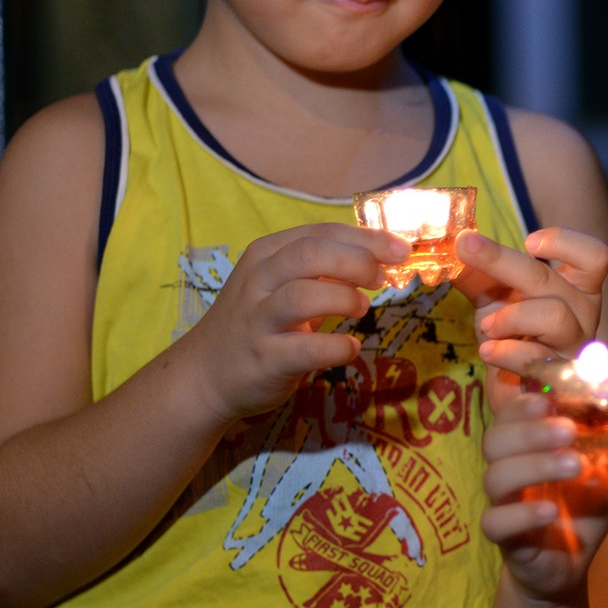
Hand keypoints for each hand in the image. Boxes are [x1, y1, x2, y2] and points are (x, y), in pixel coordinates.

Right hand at [172, 223, 407, 425]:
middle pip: (311, 254)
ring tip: (362, 309)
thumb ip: (322, 268)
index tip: (401, 249)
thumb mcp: (281, 284)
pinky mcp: (264, 358)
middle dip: (358, 261)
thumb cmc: (257, 323)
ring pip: (303, 295)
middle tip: (381, 279)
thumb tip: (380, 256)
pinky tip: (350, 348)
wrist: (205, 374)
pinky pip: (307, 348)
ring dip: (345, 299)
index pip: (320, 232)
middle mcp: (258, 281)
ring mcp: (257, 320)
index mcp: (266, 254)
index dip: (366, 238)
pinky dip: (337, 347)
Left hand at [457, 227, 607, 391]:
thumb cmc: (513, 335)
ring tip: (487, 327)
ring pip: (554, 317)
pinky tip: (488, 352)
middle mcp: (584, 315)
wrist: (514, 389)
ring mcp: (574, 348)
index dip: (566, 242)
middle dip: (503, 261)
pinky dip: (506, 351)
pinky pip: (536, 358)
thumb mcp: (495, 296)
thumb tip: (454, 243)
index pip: (595, 256)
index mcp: (576, 288)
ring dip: (512, 315)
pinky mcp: (559, 379)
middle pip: (552, 279)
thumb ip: (478, 270)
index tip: (528, 242)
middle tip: (467, 248)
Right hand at [479, 388, 607, 600]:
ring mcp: (503, 504)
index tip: (550, 399)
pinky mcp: (504, 538)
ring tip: (574, 465)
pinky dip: (522, 514)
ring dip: (534, 466)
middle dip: (530, 431)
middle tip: (568, 432)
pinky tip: (551, 511)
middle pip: (495, 440)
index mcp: (526, 448)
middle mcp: (508, 470)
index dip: (522, 405)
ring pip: (496, 477)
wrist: (570, 566)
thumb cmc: (582, 510)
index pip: (508, 415)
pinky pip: (496, 522)